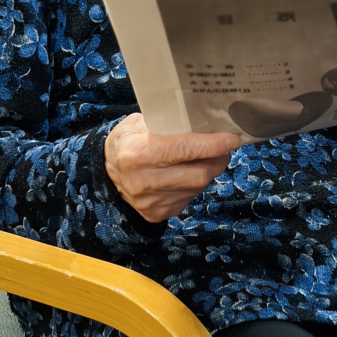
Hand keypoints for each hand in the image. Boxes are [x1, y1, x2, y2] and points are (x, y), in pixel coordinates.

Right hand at [104, 113, 238, 222]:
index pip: (185, 149)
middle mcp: (144, 182)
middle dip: (218, 159)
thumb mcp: (140, 122)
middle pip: (198, 174)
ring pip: (197, 187)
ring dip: (209, 171)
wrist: (104, 173)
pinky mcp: (157, 214)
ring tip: (210, 157)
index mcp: (138, 153)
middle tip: (225, 146)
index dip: (212, 144)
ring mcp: (151, 202)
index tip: (232, 138)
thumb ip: (169, 124)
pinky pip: (189, 198)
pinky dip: (196, 184)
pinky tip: (191, 173)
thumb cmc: (127, 140)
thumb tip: (206, 123)